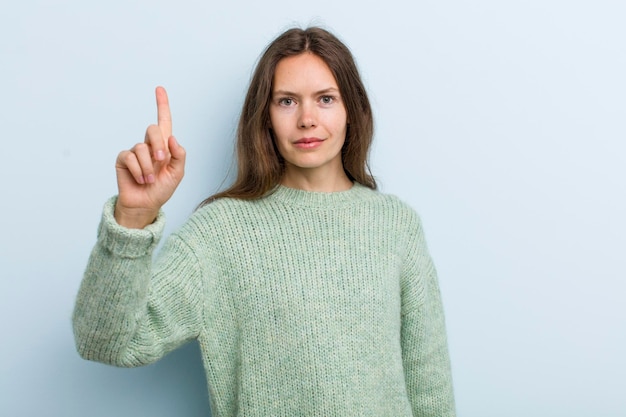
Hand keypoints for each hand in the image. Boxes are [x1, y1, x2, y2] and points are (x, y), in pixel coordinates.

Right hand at [114, 86, 185, 227]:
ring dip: (149, 166)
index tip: (160, 89)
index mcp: (165, 146)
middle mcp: (149, 145)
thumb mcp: (177, 174)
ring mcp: (135, 151)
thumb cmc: (162, 189)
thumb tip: (173, 138)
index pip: (164, 121)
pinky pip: (131, 157)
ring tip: (150, 180)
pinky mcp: (123, 159)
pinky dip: (139, 170)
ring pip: (142, 148)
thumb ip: (179, 156)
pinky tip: (141, 179)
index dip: (162, 105)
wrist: (146, 204)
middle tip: (162, 161)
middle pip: (153, 129)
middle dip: (159, 145)